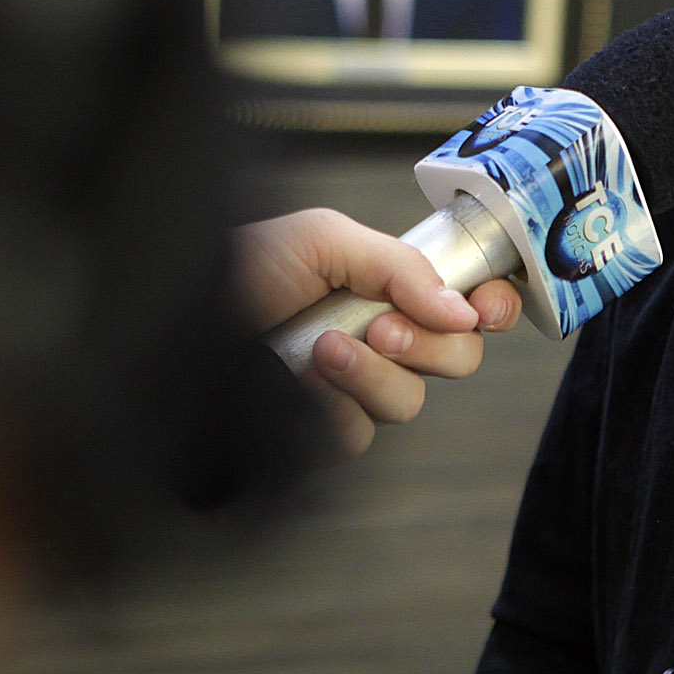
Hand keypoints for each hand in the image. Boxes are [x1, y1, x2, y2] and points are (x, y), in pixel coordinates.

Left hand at [235, 208, 521, 456]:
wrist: (179, 311)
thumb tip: (461, 309)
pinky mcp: (320, 431)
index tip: (483, 309)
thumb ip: (400, 265)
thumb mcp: (324, 238)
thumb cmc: (242, 267)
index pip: (472, 305)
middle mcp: (383, 340)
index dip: (493, 308)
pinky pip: (357, 436)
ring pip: (407, 403)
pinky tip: (304, 382)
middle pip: (458, 359)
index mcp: (393, 289)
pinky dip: (334, 409)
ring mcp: (354, 389)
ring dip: (371, 375)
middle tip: (380, 326)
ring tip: (322, 348)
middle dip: (428, 345)